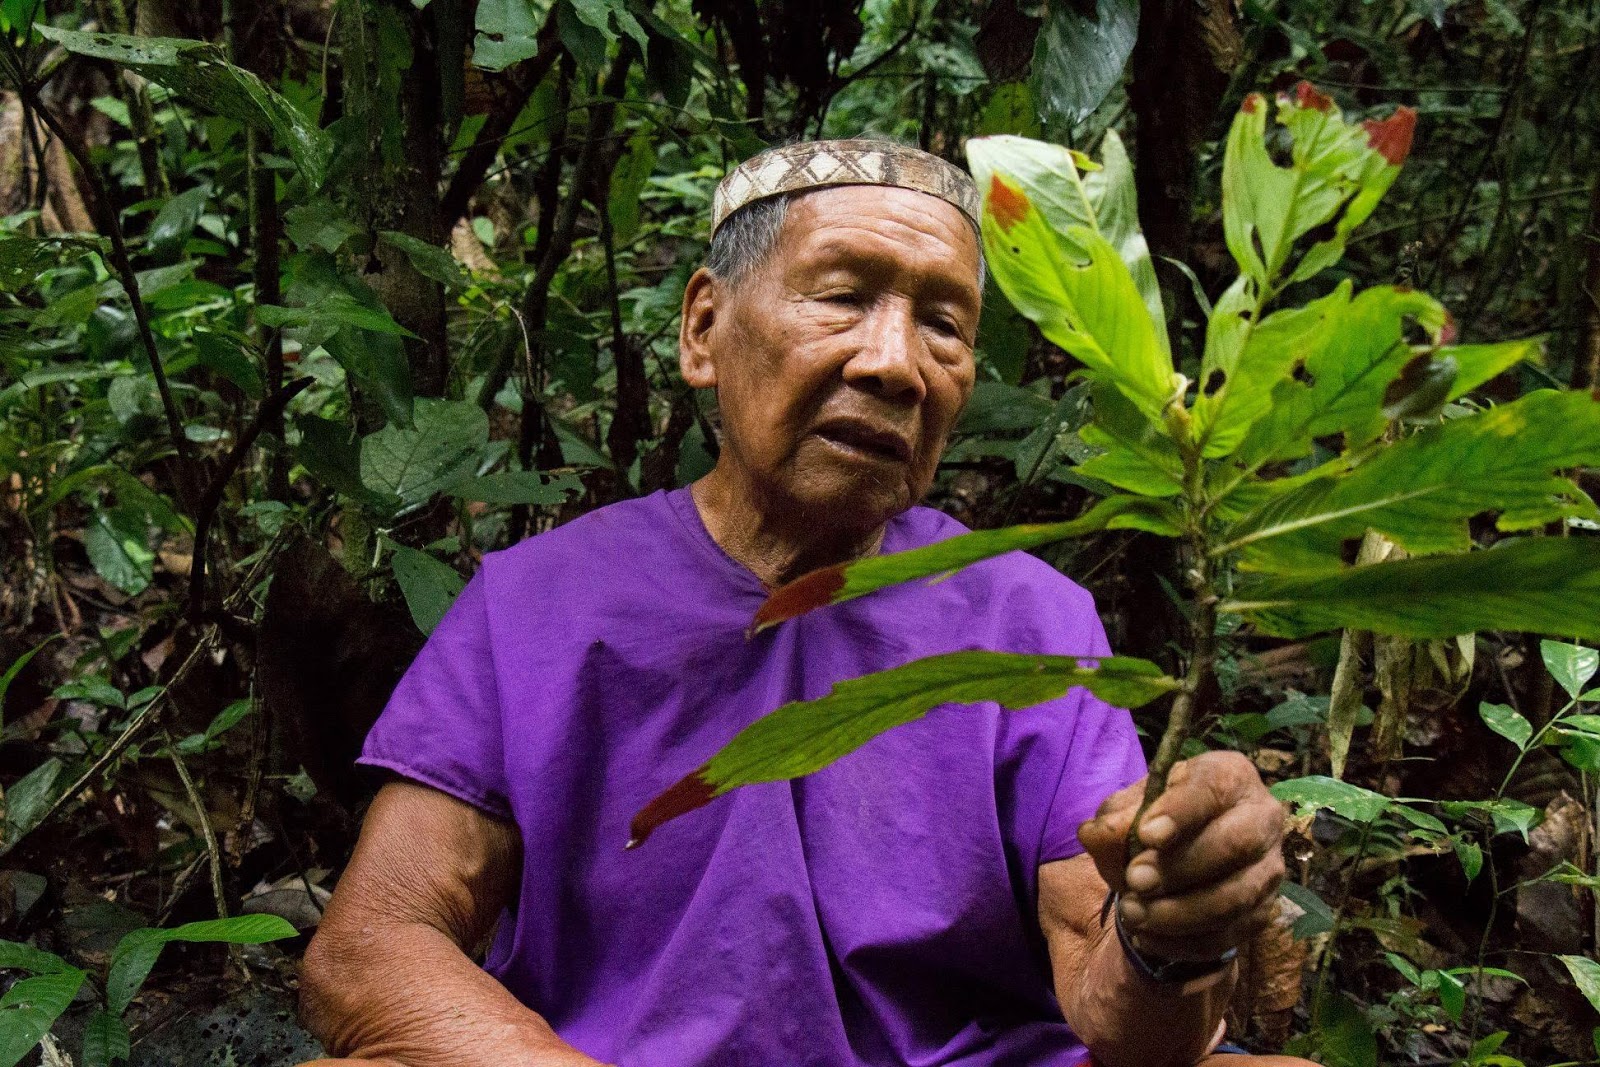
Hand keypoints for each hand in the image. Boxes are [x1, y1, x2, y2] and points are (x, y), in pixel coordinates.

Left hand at [1077, 751, 1286, 961]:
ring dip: (1179, 913)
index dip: (1181, 813)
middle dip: (1179, 868)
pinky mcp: (1264, 911)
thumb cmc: (1159, 818)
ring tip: (1133, 914)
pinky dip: (1184, 942)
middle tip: (1134, 881)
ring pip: (1234, 898)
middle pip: (1234, 844)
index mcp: (1230, 776)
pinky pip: (1229, 935)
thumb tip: (1095, 835)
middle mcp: (1262, 818)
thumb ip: (1113, 818)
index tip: (1147, 835)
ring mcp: (1269, 869)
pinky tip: (1148, 936)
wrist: (1183, 854)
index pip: (1212, 788)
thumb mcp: (1131, 808)